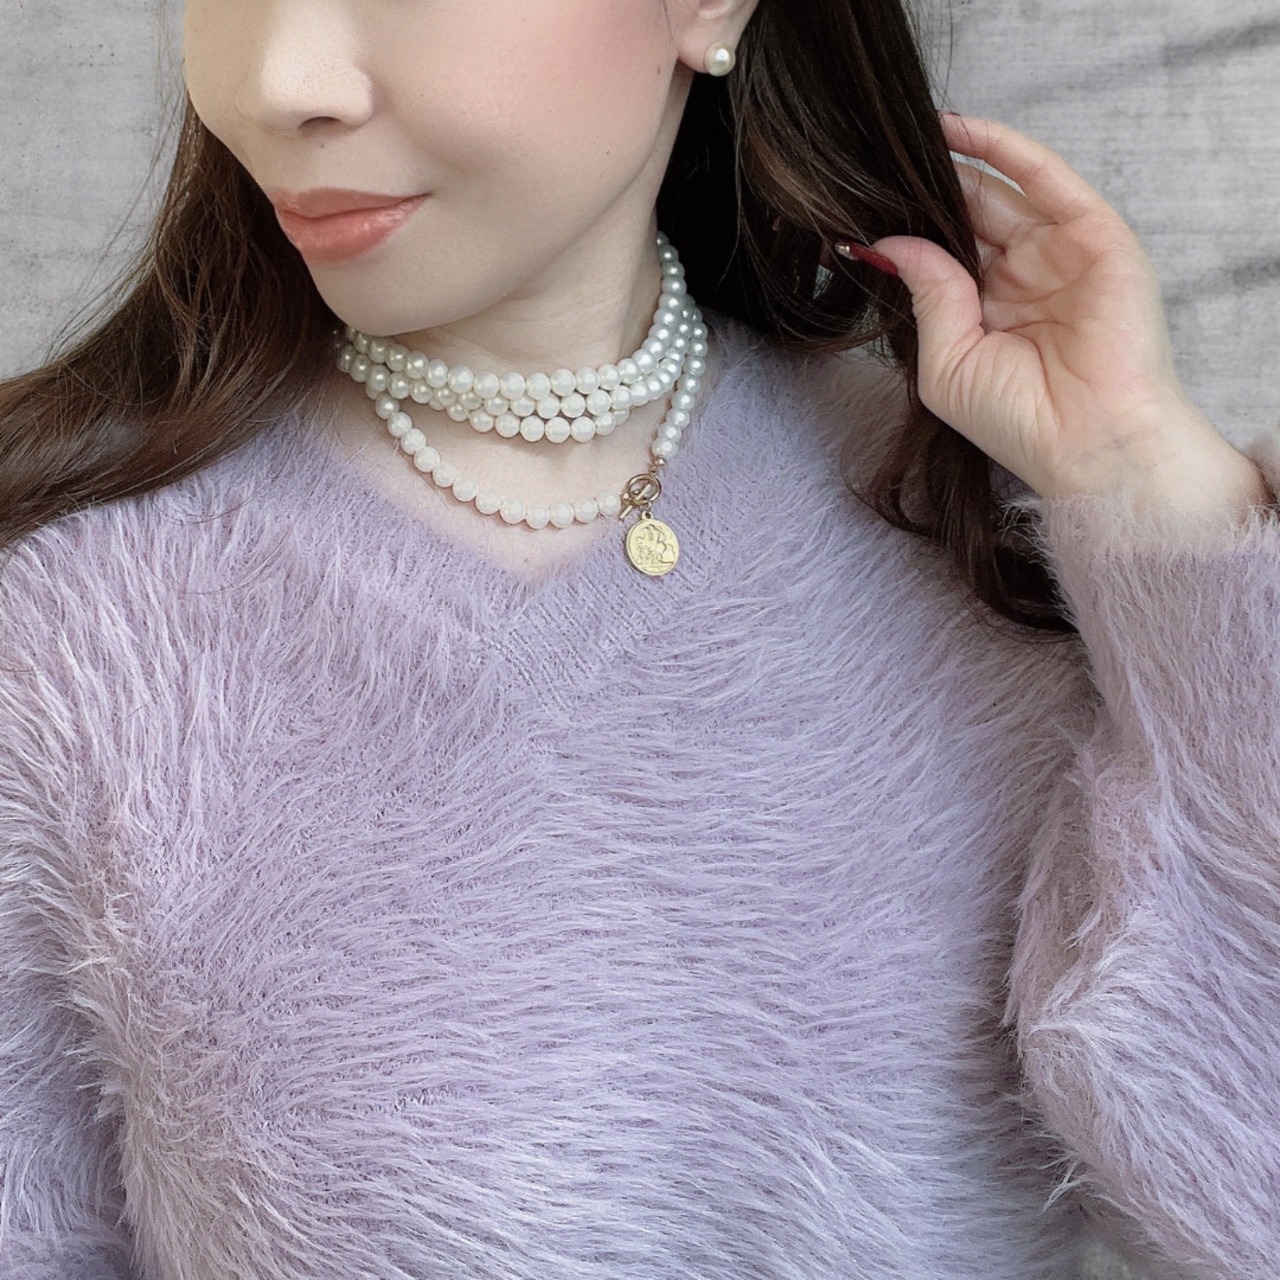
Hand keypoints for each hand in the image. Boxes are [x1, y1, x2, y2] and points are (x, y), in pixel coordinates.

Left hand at [855, 113, 1267, 516]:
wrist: (1087, 442)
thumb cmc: (1017, 421)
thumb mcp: (946, 360)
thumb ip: (924, 294)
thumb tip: (884, 242)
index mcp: (987, 311)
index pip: (942, 253)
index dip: (905, 229)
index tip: (854, 208)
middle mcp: (1023, 277)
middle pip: (967, 216)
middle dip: (924, 191)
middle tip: (873, 163)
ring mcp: (1059, 253)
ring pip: (999, 191)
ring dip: (955, 161)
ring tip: (904, 135)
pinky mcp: (1096, 234)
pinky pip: (1045, 176)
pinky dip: (1003, 148)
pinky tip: (958, 127)